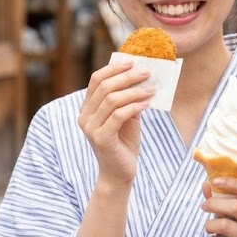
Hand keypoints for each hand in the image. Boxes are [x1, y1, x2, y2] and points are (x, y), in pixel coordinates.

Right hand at [78, 60, 154, 187]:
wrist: (119, 174)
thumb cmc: (124, 143)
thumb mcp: (126, 117)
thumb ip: (128, 98)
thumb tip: (141, 76)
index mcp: (87, 108)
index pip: (96, 80)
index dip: (113, 68)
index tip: (132, 62)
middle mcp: (84, 116)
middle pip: (104, 87)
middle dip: (127, 77)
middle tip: (146, 72)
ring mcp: (91, 128)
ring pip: (112, 100)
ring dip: (134, 91)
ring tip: (151, 89)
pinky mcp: (102, 139)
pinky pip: (119, 115)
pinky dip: (135, 106)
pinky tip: (148, 103)